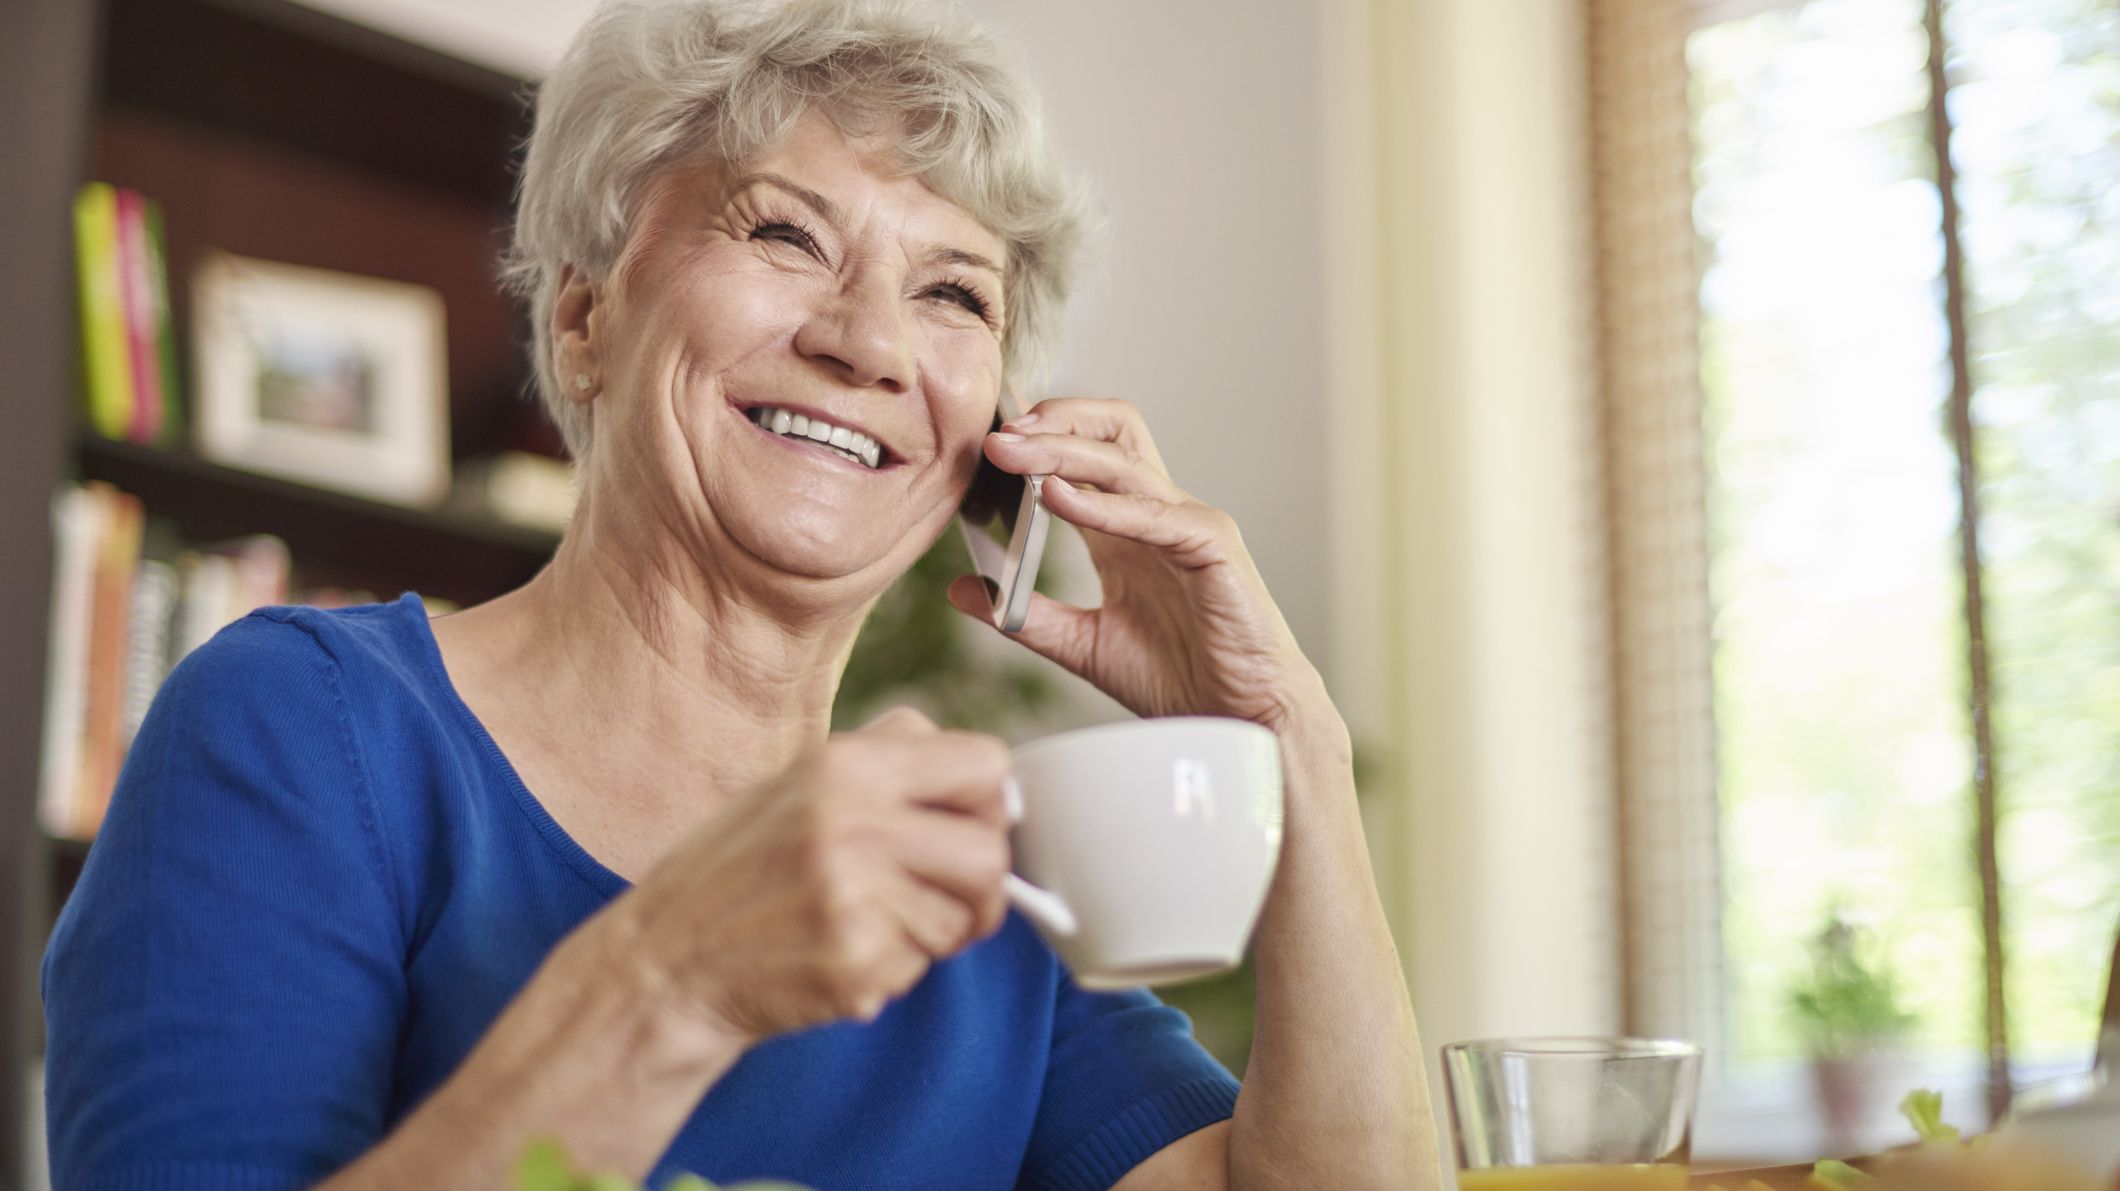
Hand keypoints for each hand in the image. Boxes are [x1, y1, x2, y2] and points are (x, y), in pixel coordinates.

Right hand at [615, 708, 1012, 1041]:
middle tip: (947, 900)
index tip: (971, 828)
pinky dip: (895, 969)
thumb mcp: (801, 782)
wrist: (664, 960)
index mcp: (846, 763)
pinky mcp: (853, 964)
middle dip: (982, 886)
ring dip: (934, 933)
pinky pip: (921, 967)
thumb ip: (890, 762)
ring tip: (872, 924)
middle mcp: (853, 822)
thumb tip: (995, 778)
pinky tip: (841, 955)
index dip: (992, 803)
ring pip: (963, 919)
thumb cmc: (741, 869)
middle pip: (989, 853)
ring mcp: (853, 897)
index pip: (985, 764)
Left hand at [948, 396, 1333, 735]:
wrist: (1239, 721)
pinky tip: (1056, 498)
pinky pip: (1153, 513)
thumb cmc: (1179, 680)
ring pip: (1124, 461)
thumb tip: (960, 589)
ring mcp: (1188, 523)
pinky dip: (1102, 504)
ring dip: (1063, 451)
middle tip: (996, 434)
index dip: (1038, 434)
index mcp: (1125, 529)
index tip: (984, 434)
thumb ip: (1025, 615)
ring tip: (1011, 453)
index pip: (1084, 453)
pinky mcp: (1213, 545)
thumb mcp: (1082, 645)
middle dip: (1054, 420)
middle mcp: (1156, 514)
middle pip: (1111, 431)